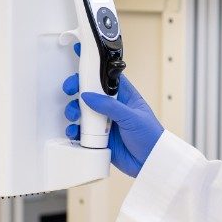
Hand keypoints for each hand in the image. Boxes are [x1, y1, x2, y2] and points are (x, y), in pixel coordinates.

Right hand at [63, 62, 163, 177]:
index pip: (106, 76)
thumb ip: (110, 106)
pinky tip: (74, 132)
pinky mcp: (98, 138)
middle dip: (77, 88)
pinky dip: (74, 131)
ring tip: (74, 116)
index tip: (81, 59)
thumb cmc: (151, 137)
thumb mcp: (132, 117)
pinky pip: (81, 132)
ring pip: (82, 111)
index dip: (94, 67)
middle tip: (70, 89)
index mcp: (124, 96)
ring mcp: (104, 122)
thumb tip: (88, 96)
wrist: (151, 163)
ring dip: (73, 111)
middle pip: (89, 91)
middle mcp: (112, 107)